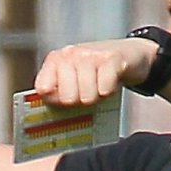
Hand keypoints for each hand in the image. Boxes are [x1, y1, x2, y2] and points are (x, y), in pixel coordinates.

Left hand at [32, 37, 154, 109]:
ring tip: (99, 88)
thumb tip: (47, 116)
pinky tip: (110, 83)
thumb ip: (56, 95)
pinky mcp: (111, 58)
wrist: (128, 54)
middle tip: (87, 92)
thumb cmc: (95, 74)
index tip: (64, 101)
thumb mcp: (73, 81)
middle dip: (79, 102)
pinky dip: (109, 91)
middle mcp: (70, 54)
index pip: (43, 89)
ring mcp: (90, 54)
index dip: (55, 102)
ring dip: (96, 98)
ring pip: (87, 95)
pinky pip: (105, 87)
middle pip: (67, 97)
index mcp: (55, 61)